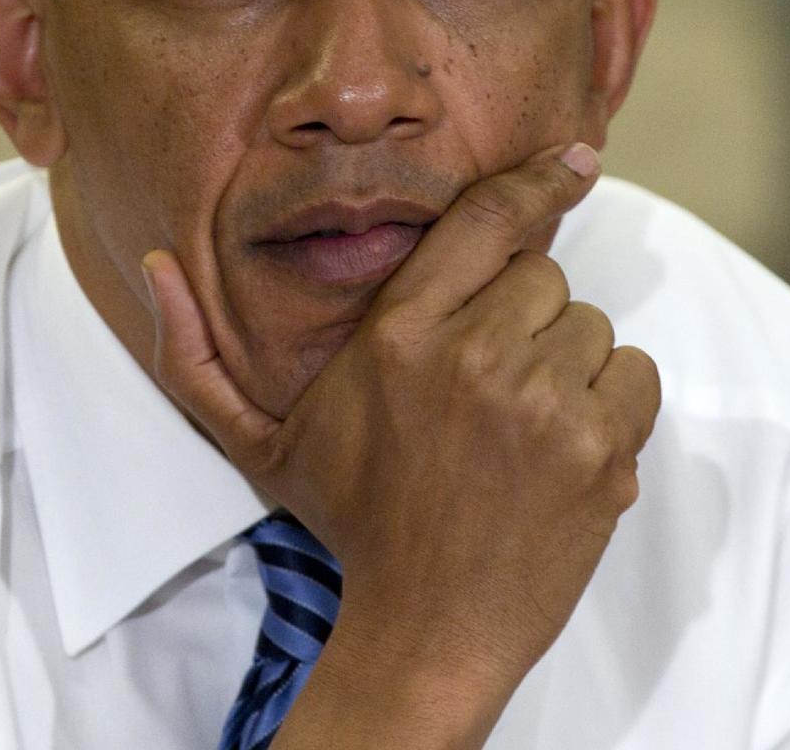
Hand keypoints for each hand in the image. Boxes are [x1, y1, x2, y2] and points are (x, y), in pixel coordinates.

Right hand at [143, 144, 660, 733]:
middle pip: (542, 274)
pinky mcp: (599, 449)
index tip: (574, 158)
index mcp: (399, 334)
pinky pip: (633, 377)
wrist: (426, 630)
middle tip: (489, 380)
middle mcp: (474, 354)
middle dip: (523, 315)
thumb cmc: (352, 522)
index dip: (535, 180)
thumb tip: (156, 265)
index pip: (485, 221)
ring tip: (521, 423)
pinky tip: (565, 446)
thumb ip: (194, 354)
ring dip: (566, 362)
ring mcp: (543, 401)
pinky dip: (612, 404)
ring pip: (589, 327)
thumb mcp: (260, 441)